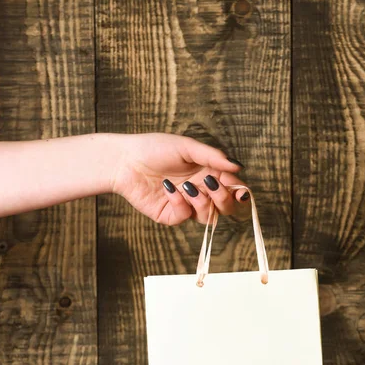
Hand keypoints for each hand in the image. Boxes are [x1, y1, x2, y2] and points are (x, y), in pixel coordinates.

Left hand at [110, 133, 250, 224]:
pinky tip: (168, 189)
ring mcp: (186, 205)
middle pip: (225, 207)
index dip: (239, 191)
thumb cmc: (155, 148)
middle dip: (223, 198)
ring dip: (202, 202)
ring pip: (208, 216)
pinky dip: (180, 203)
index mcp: (208, 174)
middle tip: (211, 184)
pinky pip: (184, 216)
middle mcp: (200, 191)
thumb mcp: (187, 147)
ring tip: (187, 186)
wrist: (125, 160)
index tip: (240, 190)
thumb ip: (213, 157)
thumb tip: (238, 167)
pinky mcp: (170, 215)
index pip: (232, 188)